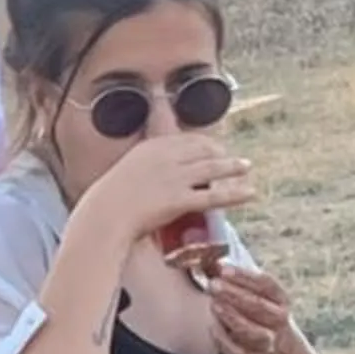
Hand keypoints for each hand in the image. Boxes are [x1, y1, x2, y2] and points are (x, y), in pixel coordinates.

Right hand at [83, 130, 252, 245]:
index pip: (186, 139)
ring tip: (247, 167)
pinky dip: (235, 194)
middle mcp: (167, 158)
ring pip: (212, 169)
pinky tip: (249, 193)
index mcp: (152, 147)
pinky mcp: (180, 199)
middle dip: (221, 153)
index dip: (205, 143)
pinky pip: (214, 196)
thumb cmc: (110, 199)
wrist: (105, 213)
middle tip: (234, 158)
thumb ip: (145, 167)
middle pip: (203, 151)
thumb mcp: (126, 171)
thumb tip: (156, 173)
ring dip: (233, 166)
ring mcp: (175, 178)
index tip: (214, 147)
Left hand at [207, 261, 297, 353]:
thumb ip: (230, 277)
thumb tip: (207, 259)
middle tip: (213, 285)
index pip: (266, 284)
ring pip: (251, 331)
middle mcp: (279, 319)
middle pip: (258, 306)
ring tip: (214, 305)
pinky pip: (239, 353)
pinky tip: (212, 328)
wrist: (277, 349)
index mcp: (280, 298)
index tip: (223, 269)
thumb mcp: (252, 293)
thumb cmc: (257, 312)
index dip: (244, 276)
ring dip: (232, 317)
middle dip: (234, 294)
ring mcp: (269, 341)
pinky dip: (224, 341)